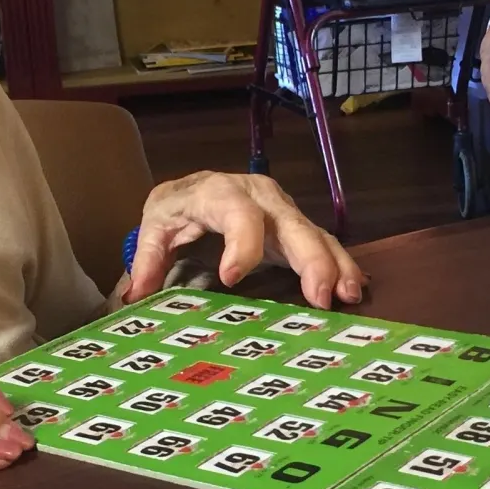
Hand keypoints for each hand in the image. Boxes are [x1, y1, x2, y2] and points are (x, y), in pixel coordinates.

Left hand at [125, 172, 366, 309]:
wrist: (199, 191)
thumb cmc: (179, 209)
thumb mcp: (158, 226)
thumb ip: (148, 258)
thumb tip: (136, 296)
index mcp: (220, 191)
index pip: (236, 211)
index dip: (240, 243)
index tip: (232, 278)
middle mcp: (260, 196)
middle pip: (290, 223)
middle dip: (309, 259)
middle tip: (320, 297)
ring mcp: (284, 211)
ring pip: (316, 234)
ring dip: (335, 265)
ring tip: (348, 296)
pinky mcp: (298, 228)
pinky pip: (325, 244)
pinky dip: (341, 266)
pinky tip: (353, 290)